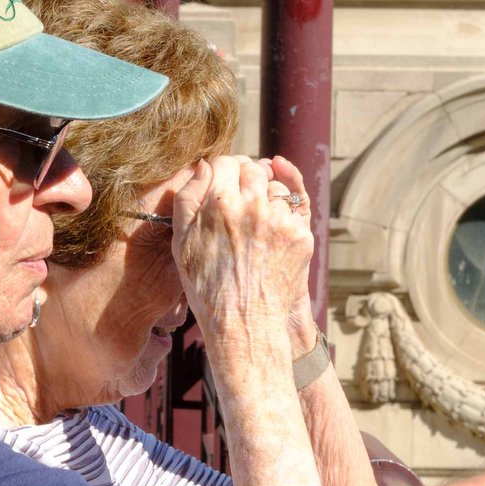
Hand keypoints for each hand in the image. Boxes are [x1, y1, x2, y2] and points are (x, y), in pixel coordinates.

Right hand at [169, 155, 313, 354]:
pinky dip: (284, 218)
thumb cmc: (206, 285)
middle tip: (238, 200)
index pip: (225, 162)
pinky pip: (294, 212)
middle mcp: (253, 206)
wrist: (244, 323)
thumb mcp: (182, 242)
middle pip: (254, 169)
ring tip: (255, 222)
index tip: (221, 182)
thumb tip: (204, 166)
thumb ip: (189, 197)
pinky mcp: (302, 235)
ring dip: (267, 197)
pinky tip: (270, 238)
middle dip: (246, 178)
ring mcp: (281, 220)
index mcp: (220, 203)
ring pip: (276, 188)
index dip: (222, 170)